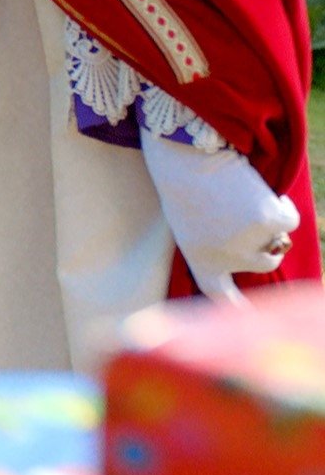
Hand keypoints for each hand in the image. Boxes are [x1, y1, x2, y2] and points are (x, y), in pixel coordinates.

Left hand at [145, 137, 296, 298]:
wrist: (185, 157)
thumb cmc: (185, 186)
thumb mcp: (194, 224)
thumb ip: (222, 245)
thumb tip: (270, 252)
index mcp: (202, 263)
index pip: (221, 296)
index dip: (237, 308)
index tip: (249, 317)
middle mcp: (228, 260)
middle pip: (265, 262)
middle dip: (266, 244)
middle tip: (248, 218)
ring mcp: (250, 243)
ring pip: (278, 238)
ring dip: (268, 219)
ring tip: (239, 198)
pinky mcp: (268, 221)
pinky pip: (288, 218)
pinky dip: (281, 204)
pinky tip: (259, 191)